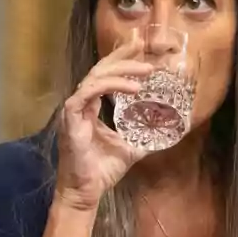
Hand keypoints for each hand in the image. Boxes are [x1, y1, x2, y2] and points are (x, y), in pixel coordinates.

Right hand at [54, 35, 156, 211]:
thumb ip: (142, 137)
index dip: (120, 60)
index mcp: (90, 108)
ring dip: (122, 70)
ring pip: (96, 77)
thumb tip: (165, 132)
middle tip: (142, 46)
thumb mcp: (129, 149)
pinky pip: (90, 92)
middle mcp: (81, 104)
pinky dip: (111, 86)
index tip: (139, 48)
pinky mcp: (71, 117)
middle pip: (99, 70)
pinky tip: (132, 88)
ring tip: (146, 71)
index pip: (104, 76)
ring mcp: (74, 109)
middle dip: (122, 56)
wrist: (85, 191)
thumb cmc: (101, 171)